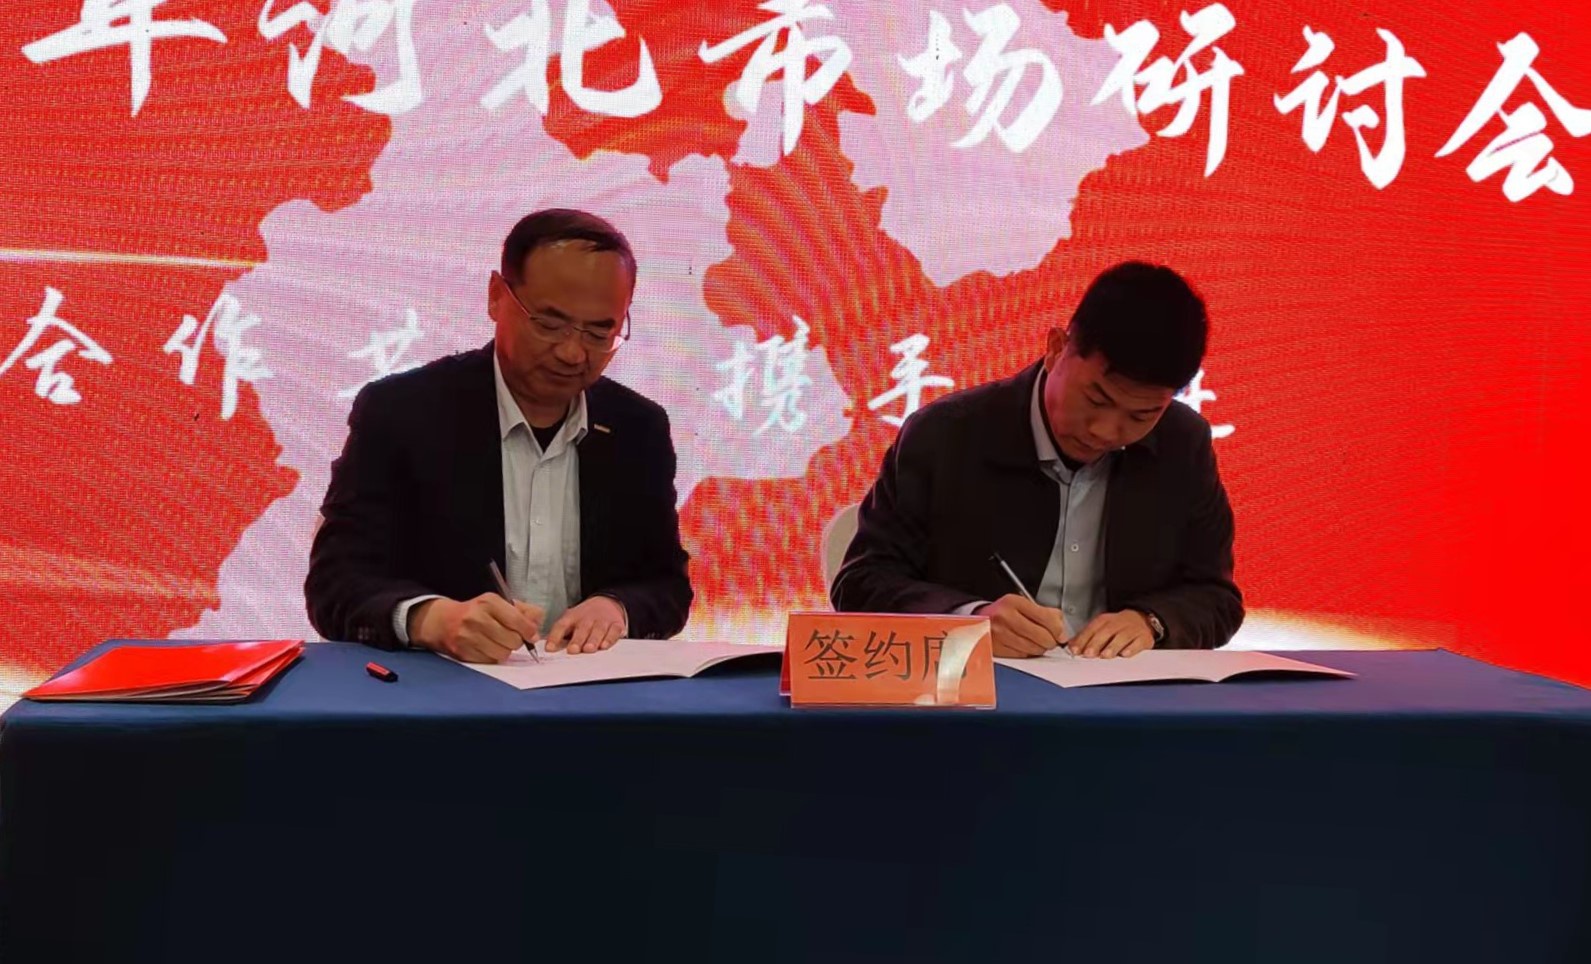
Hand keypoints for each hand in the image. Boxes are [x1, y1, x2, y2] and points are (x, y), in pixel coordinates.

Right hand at [411, 594, 543, 663]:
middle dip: (517, 641)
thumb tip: (537, 626)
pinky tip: (487, 648)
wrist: (444, 621)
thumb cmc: (478, 612)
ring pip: (503, 654)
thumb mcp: (500, 603)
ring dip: (505, 651)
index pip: (517, 620)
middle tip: (511, 638)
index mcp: (489, 602)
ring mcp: (468, 636)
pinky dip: (492, 657)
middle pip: (513, 640)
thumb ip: (524, 611)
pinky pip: (490, 661)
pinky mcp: (462, 652)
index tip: (531, 635)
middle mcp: (477, 618)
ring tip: (498, 643)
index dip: (529, 631)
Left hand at [545, 596, 627, 653]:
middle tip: (573, 650)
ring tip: (589, 649)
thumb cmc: (585, 617)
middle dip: (577, 640)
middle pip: (581, 629)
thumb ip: (560, 634)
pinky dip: (610, 638)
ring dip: (593, 640)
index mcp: (572, 617)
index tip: (549, 648)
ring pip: (598, 630)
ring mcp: (602, 620)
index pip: (561, 625)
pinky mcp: (616, 624)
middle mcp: (587, 618)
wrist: (607, 602)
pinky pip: (613, 631)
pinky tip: (605, 646)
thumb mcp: (570, 620)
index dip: (554, 637)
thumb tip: (549, 649)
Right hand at [976, 594, 1065, 657]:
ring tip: (1037, 642)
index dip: (1058, 630)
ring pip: (1033, 648)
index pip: (1046, 618)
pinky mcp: (997, 648)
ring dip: (1040, 648)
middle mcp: (1005, 617)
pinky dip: (1027, 653)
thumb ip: (1045, 613)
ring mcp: (1000, 634)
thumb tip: (1061, 629)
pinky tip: (1025, 646)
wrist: (979, 619)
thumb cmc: (1004, 612)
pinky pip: (1022, 655)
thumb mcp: (1023, 604)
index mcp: (1014, 602)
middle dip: (1051, 641)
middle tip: (1051, 640)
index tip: (1061, 635)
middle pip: (1041, 636)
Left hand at [1069, 610, 1154, 658]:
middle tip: (1089, 654)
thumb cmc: (1118, 627)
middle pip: (1106, 632)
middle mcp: (1118, 623)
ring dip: (1113, 647)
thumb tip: (1071, 646)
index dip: (1083, 639)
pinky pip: (1138, 643)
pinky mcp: (1144, 638)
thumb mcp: (1101, 627)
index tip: (1075, 650)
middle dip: (1096, 643)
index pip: (1092, 628)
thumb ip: (1086, 636)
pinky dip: (1132, 649)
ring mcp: (1132, 630)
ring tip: (1105, 655)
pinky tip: (1125, 654)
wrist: (1143, 619)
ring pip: (1122, 637)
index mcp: (1105, 620)